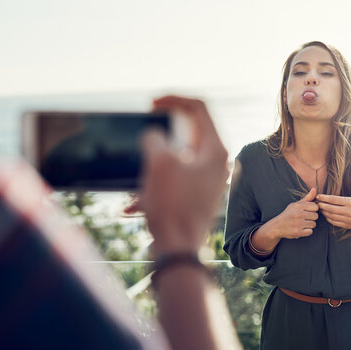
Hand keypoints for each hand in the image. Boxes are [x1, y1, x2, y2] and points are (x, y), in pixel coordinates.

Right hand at [135, 96, 228, 255]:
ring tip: (137, 182)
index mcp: (215, 150)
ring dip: (153, 164)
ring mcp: (209, 180)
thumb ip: (155, 137)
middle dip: (160, 135)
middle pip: (188, 133)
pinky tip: (133, 205)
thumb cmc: (172, 207)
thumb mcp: (159, 163)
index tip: (151, 104)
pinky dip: (155, 185)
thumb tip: (155, 135)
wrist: (179, 250)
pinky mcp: (198, 195)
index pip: (199, 108)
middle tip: (144, 136)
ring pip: (177, 159)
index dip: (173, 99)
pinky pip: (174, 180)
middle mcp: (217, 163)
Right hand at [273, 187, 318, 238]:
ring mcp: (298, 224)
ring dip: (309, 225)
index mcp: (298, 206)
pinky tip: (301, 229)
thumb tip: (315, 189)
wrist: (277, 226)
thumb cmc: (288, 214)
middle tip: (304, 218)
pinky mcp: (298, 232)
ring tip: (302, 224)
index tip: (307, 211)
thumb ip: (307, 198)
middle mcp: (298, 214)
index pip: (315, 206)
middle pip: (316, 216)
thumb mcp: (296, 205)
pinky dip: (306, 231)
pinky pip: (310, 232)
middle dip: (311, 218)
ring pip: (313, 224)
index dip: (312, 209)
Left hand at [316, 194, 350, 228]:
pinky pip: (334, 222)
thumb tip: (327, 198)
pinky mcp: (348, 225)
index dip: (324, 198)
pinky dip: (329, 218)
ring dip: (324, 212)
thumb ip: (342, 200)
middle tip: (316, 203)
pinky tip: (327, 215)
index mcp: (350, 202)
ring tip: (320, 209)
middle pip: (330, 208)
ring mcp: (348, 219)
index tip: (318, 196)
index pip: (333, 199)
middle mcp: (348, 211)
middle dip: (321, 205)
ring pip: (331, 216)